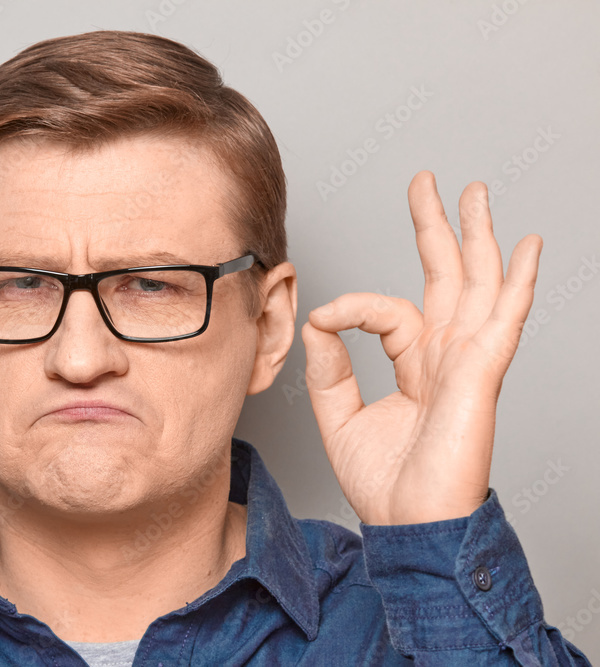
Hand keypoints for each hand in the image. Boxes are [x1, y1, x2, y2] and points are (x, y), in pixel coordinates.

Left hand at [301, 171, 541, 524]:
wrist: (408, 524)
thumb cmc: (385, 482)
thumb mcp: (338, 414)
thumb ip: (328, 365)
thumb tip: (317, 319)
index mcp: (417, 364)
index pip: (389, 311)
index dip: (353, 307)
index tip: (324, 317)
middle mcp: (445, 356)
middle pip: (446, 277)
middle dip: (438, 227)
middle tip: (430, 183)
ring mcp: (467, 362)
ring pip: (477, 284)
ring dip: (478, 236)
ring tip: (475, 193)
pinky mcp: (479, 374)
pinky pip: (501, 319)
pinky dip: (517, 282)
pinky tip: (528, 248)